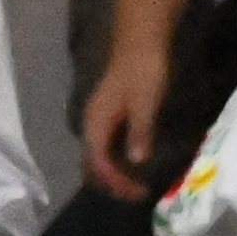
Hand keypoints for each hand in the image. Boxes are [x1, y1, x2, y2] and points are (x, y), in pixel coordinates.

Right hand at [78, 42, 175, 200]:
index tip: (139, 192)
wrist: (142, 40)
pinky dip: (116, 161)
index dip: (117, 181)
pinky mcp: (109, 114)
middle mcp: (92, 123)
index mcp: (96, 122)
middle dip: (111, 183)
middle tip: (134, 195)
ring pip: (98, 156)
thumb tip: (136, 161)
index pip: (99, 162)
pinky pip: (106, 146)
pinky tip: (131, 164)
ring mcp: (99, 119)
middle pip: (92, 163)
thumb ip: (139, 132)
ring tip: (133, 186)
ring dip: (112, 174)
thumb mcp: (144, 102)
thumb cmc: (143, 69)